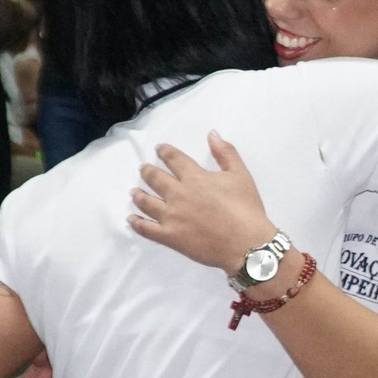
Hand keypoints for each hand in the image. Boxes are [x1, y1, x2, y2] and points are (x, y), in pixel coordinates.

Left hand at [129, 132, 278, 274]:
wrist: (246, 244)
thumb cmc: (246, 209)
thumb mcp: (241, 175)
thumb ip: (226, 153)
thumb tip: (212, 134)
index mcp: (195, 177)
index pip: (174, 159)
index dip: (164, 152)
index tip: (158, 149)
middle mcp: (178, 194)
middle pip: (155, 179)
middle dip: (147, 172)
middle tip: (142, 169)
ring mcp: (171, 216)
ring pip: (146, 202)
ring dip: (138, 195)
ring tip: (134, 192)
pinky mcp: (170, 237)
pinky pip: (147, 229)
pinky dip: (137, 223)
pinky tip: (131, 219)